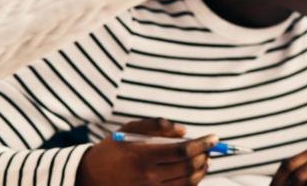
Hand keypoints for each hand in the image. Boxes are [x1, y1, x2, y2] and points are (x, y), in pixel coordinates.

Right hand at [78, 118, 214, 185]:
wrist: (91, 176)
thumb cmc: (112, 149)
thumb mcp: (129, 130)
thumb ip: (156, 126)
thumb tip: (183, 130)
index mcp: (143, 155)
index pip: (182, 151)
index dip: (203, 144)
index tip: (214, 137)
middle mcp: (148, 176)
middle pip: (188, 168)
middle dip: (204, 156)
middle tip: (210, 148)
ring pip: (187, 183)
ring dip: (201, 171)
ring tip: (204, 160)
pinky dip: (191, 183)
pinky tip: (193, 173)